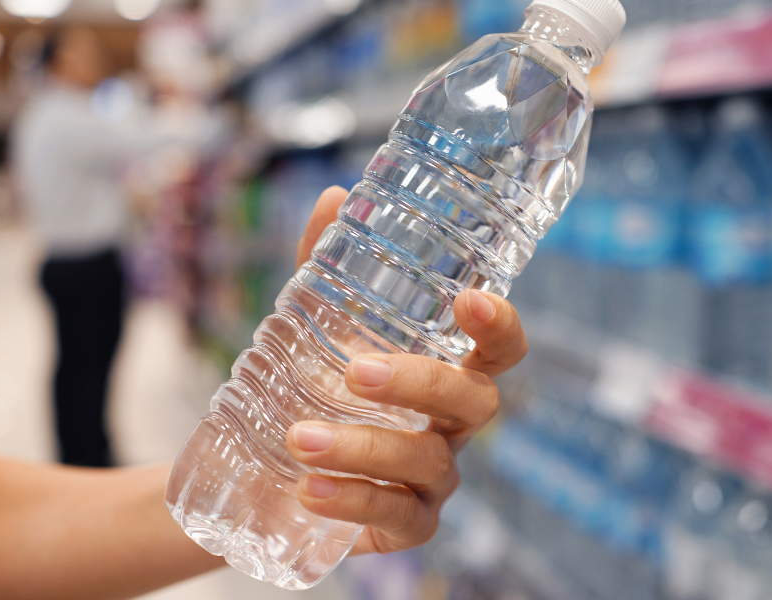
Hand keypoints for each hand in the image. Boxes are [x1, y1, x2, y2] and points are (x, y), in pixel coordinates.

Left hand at [287, 186, 526, 554]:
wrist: (271, 467)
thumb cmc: (315, 385)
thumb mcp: (315, 326)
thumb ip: (324, 268)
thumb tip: (334, 197)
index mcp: (448, 369)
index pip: (500, 348)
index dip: (499, 325)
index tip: (470, 299)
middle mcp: (453, 424)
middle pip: (474, 401)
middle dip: (421, 382)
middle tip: (356, 370)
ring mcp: (436, 477)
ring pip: (428, 462)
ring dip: (365, 448)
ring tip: (299, 438)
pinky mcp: (407, 524)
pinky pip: (400, 518)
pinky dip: (354, 501)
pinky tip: (308, 489)